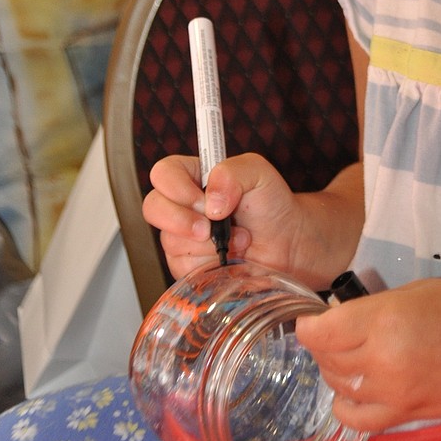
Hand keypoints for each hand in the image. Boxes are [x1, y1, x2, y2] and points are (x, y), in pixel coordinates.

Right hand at [143, 153, 302, 280]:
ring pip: (169, 240)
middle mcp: (183, 205)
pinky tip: (230, 258)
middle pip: (153, 207)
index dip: (175, 186)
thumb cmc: (271, 205)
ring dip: (206, 244)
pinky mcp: (188, 265)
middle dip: (180, 219)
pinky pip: (183, 267)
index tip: (202, 198)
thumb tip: (210, 201)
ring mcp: (182, 237)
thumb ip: (231, 173)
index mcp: (194, 177)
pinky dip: (209, 264)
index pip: (163, 173)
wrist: (288, 244)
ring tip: (237, 239)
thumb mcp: (258, 173)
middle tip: (209, 227)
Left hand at [295, 278, 440, 433]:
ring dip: (334, 371)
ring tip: (346, 355)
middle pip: (327, 359)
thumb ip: (374, 308)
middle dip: (322, 344)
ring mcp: (394, 394)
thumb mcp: (414, 292)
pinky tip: (354, 389)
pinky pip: (359, 419)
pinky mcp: (407, 416)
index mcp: (384, 321)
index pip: (322, 332)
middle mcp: (383, 360)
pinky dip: (347, 405)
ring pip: (340, 387)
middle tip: (332, 332)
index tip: (309, 319)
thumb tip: (342, 321)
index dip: (308, 326)